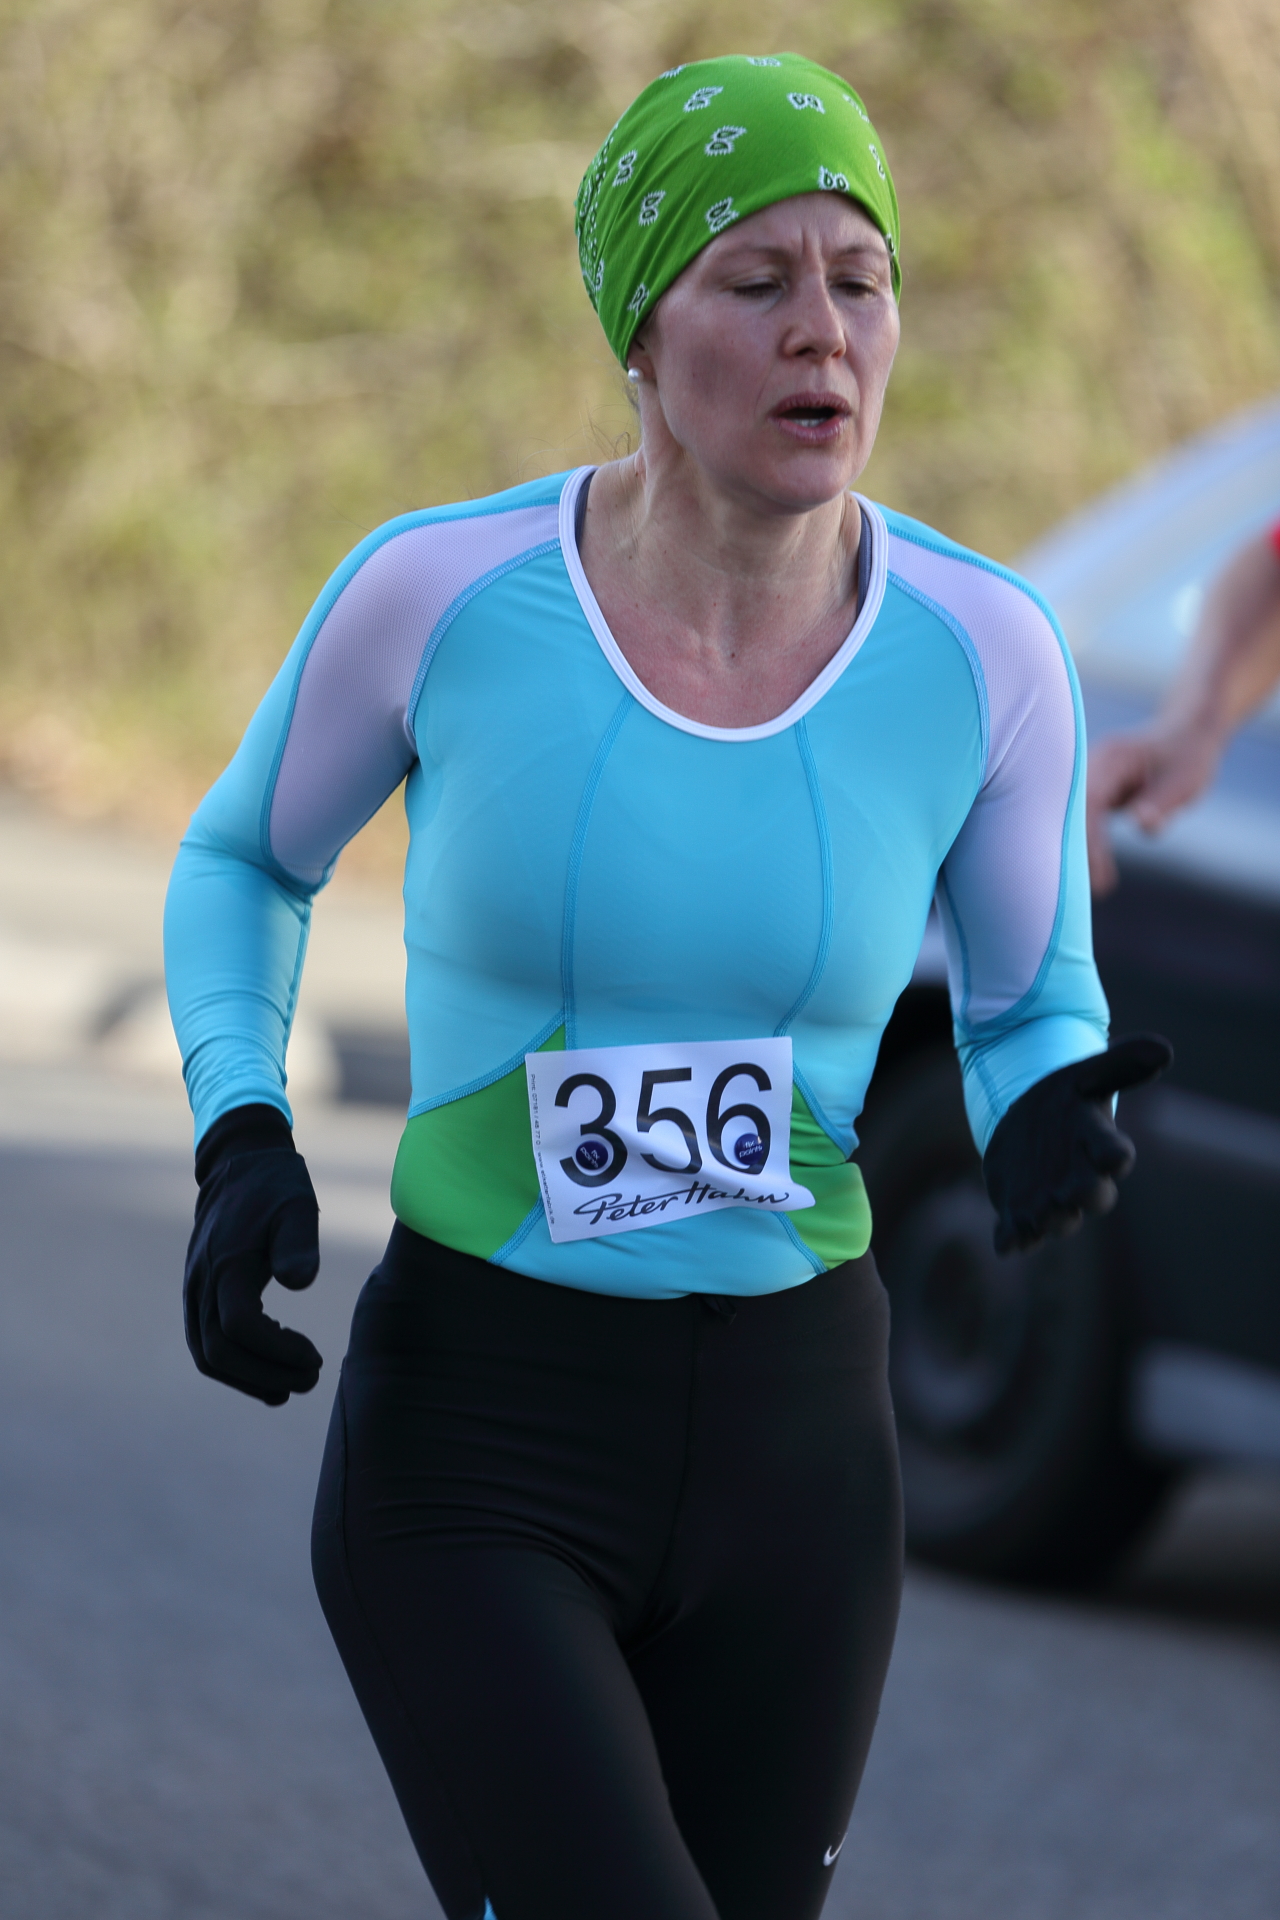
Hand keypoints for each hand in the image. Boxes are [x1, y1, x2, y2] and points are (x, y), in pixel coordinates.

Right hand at [184, 1104, 322, 1404]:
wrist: (239, 1166)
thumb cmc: (276, 1187)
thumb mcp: (298, 1206)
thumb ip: (298, 1243)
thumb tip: (300, 1282)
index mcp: (227, 1264)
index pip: (239, 1327)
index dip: (277, 1352)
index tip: (315, 1357)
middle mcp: (201, 1283)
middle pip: (218, 1352)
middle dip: (264, 1375)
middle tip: (310, 1379)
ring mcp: (194, 1290)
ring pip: (206, 1354)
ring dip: (247, 1379)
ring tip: (291, 1388)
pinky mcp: (197, 1294)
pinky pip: (205, 1343)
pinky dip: (233, 1367)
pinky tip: (268, 1377)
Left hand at [982, 1035, 1172, 1254]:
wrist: (1026, 1127)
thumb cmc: (1066, 1102)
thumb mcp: (1086, 1075)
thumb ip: (1120, 1064)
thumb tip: (1163, 1050)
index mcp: (1098, 1144)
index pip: (1115, 1152)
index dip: (1114, 1154)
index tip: (1116, 1155)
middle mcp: (1080, 1178)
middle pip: (1092, 1196)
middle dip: (1084, 1196)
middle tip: (1072, 1194)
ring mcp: (1049, 1199)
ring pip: (1057, 1220)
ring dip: (1047, 1220)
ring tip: (1035, 1219)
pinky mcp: (1018, 1212)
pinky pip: (1018, 1234)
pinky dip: (1012, 1240)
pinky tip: (1005, 1243)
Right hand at [1086, 723, 1221, 894]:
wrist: (1186, 736)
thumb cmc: (1187, 756)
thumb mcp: (1184, 781)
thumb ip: (1161, 803)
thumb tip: (1142, 824)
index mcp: (1111, 759)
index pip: (1090, 801)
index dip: (1088, 838)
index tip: (1095, 872)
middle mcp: (1092, 767)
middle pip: (1070, 812)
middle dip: (1076, 850)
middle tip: (1091, 889)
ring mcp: (1089, 780)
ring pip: (1071, 819)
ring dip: (1079, 852)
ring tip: (1095, 888)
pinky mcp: (1094, 793)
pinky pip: (1082, 822)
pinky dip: (1087, 846)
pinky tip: (1096, 873)